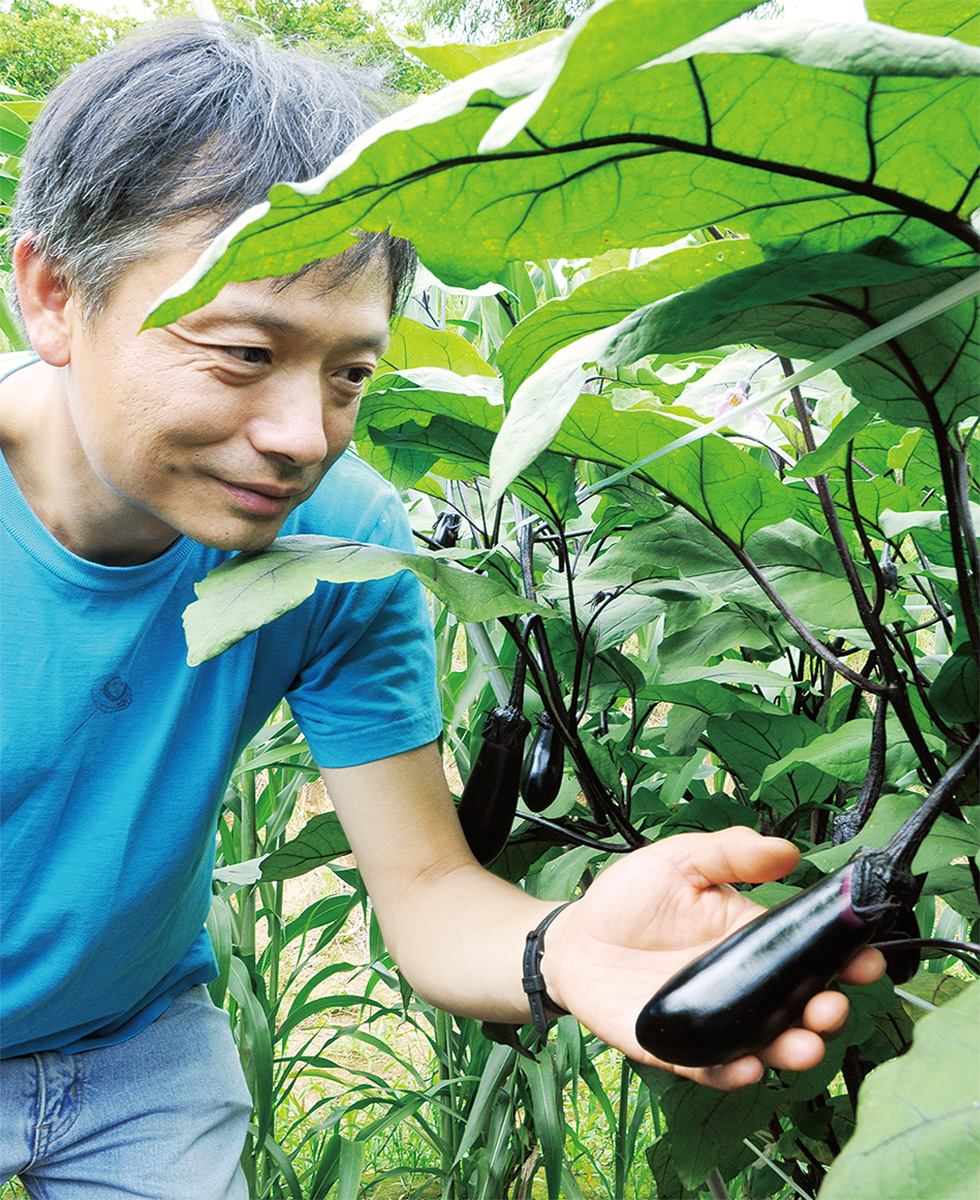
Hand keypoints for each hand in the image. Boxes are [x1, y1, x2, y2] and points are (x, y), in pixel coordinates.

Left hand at [542, 826, 884, 1090]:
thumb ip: (730, 854)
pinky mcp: (678, 1047)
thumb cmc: (629, 897)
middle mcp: (742, 984)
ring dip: (792, 1050)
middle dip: (825, 1011)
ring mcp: (714, 1019)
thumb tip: (787, 850)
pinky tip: (745, 1067)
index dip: (844, 958)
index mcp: (751, 938)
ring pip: (766, 1045)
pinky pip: (712, 1068)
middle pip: (799, 1006)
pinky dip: (732, 1072)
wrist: (576, 938)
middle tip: (830, 1006)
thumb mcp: (679, 860)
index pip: (808, 952)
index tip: (865, 958)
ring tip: (802, 1044)